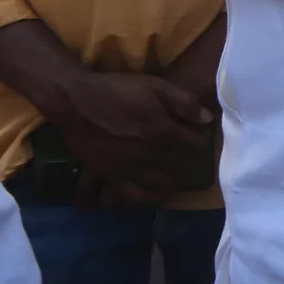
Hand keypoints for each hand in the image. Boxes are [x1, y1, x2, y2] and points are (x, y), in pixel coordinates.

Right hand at [49, 71, 216, 200]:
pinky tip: (158, 191)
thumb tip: (207, 120)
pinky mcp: (112, 177)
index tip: (197, 136)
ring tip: (178, 171)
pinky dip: (151, 197)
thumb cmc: (117, 90)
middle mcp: (149, 154)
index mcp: (163, 131)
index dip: (201, 142)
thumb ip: (184, 103)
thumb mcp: (155, 86)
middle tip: (189, 154)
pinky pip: (137, 197)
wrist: (76, 102)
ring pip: (165, 184)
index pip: (196, 147)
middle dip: (192, 161)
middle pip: (184, 167)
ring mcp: (130, 169)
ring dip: (177, 179)